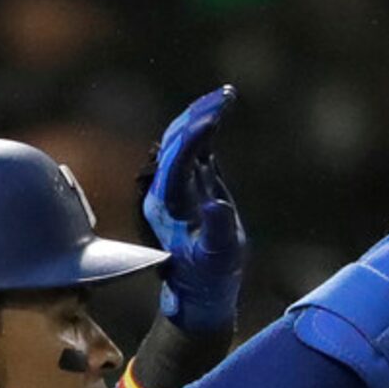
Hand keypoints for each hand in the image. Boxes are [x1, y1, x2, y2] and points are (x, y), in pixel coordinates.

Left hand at [141, 85, 246, 332]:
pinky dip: (205, 131)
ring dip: (202, 117)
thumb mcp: (216, 258)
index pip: (178, 156)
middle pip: (176, 140)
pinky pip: (191, 150)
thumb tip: (215, 204)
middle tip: (224, 95)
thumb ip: (217, 231)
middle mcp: (164, 189)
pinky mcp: (187, 187)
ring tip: (224, 98)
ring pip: (182, 141)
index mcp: (165, 203)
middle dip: (200, 115)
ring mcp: (174, 187)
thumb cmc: (209, 279)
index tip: (216, 115)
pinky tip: (218, 115)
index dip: (196, 133)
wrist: (201, 292)